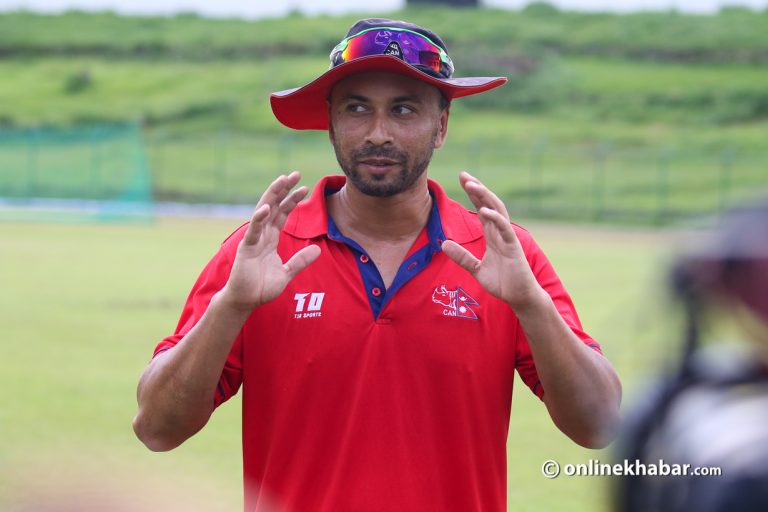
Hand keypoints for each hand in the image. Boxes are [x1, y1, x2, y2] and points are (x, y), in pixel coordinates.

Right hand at [220, 172, 320, 312]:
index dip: (292, 200)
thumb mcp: (287, 273)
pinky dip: (258, 219)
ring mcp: (253, 240)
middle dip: (283, 190)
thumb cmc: (261, 287)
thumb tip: (318, 249)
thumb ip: (300, 261)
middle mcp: (261, 235)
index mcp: (270, 239)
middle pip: (273, 206)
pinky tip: (266, 208)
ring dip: (272, 195)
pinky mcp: (245, 249)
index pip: (282, 214)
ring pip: (263, 212)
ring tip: (282, 180)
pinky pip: (253, 232)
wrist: (245, 301)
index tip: (304, 188)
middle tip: (295, 174)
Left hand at [441, 172, 542, 310]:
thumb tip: (443, 244)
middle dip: (477, 188)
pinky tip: (484, 210)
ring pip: (497, 211)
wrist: (519, 297)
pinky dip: (495, 218)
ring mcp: (508, 238)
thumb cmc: (502, 282)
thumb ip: (462, 257)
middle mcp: (500, 233)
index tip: (462, 179)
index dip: (473, 194)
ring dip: (485, 197)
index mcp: (492, 235)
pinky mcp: (514, 248)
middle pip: (489, 204)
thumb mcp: (476, 269)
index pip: (481, 209)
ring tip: (472, 185)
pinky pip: (505, 229)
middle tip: (463, 175)